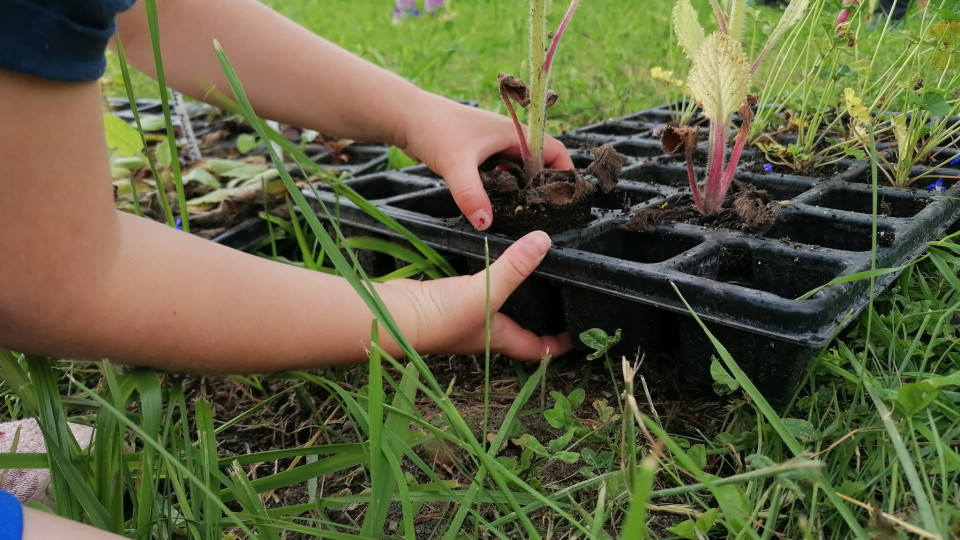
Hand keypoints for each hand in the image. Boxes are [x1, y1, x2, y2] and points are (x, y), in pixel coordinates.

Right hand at [382, 231, 571, 359]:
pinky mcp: (451, 298)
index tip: (578, 334)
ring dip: (516, 295)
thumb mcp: (486, 291)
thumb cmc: (442, 317)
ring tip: (536, 273)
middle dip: (541, 319)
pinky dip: (491, 278)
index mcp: (501, 338)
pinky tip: (495, 261)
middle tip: (562, 297)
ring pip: (501, 307)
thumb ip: (514, 267)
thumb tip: (544, 242)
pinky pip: (479, 288)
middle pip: (521, 328)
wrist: (397, 315)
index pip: (537, 348)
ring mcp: (468, 315)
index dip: (558, 345)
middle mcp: (487, 330)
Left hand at [397, 93, 574, 229]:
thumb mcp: (456, 165)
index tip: (568, 198)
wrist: (407, 117)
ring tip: (528, 212)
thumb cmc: (435, 130)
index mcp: (514, 133)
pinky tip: (500, 203)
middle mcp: (509, 137)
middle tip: (548, 213)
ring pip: (520, 169)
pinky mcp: (481, 154)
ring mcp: (494, 146)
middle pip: (539, 163)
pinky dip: (507, 186)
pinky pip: (503, 172)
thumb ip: (471, 195)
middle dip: (546, 186)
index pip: (554, 151)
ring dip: (525, 188)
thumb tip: (485, 224)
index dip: (565, 173)